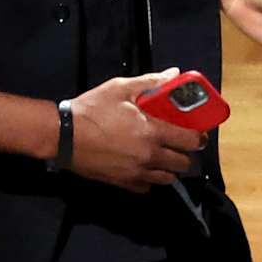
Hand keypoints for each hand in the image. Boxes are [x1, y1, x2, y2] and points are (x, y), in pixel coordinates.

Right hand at [65, 69, 205, 191]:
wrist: (63, 135)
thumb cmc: (92, 109)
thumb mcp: (121, 88)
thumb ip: (150, 82)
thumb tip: (174, 74)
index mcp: (152, 131)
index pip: (190, 140)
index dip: (198, 136)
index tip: (197, 132)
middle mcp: (148, 155)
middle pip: (183, 163)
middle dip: (185, 154)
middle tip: (179, 143)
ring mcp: (136, 172)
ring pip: (167, 178)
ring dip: (170, 168)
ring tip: (164, 156)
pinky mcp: (122, 182)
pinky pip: (146, 187)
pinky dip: (149, 180)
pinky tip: (144, 168)